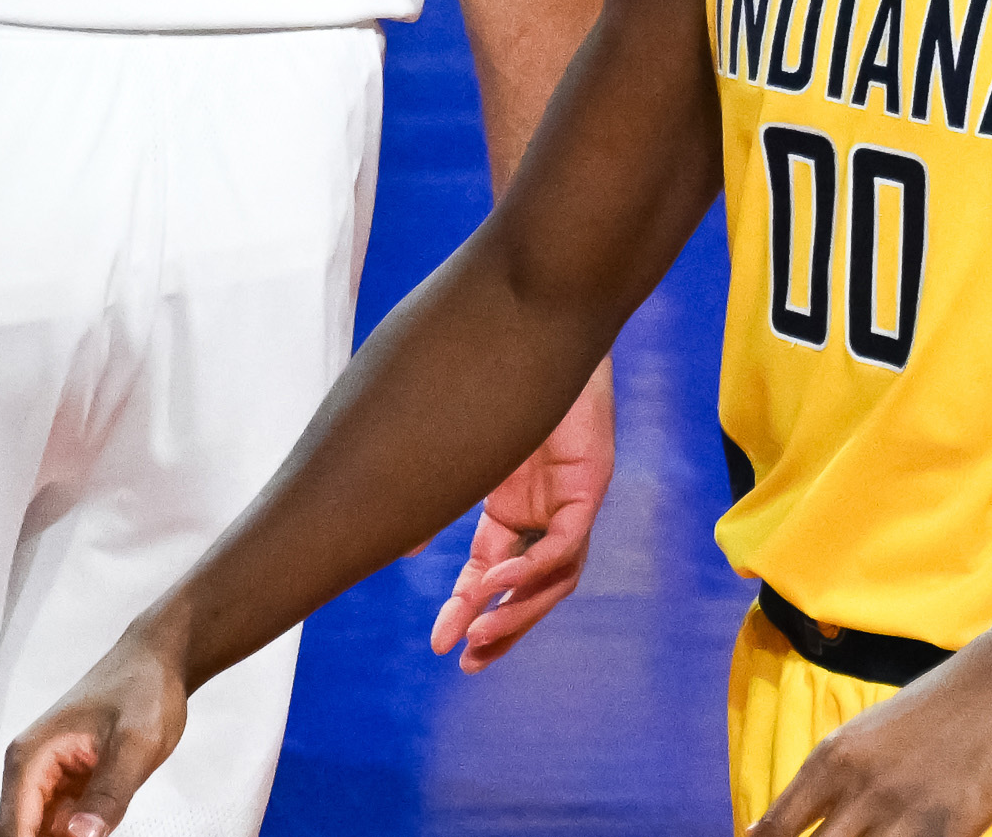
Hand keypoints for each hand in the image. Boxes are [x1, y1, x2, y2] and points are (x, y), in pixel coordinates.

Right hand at [0, 623, 189, 836]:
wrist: (160, 661)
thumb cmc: (144, 686)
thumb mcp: (136, 743)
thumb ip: (109, 793)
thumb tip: (82, 834)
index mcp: (31, 758)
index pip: (14, 828)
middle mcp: (31, 770)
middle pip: (25, 832)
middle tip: (95, 835)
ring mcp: (50, 777)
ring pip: (44, 829)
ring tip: (100, 827)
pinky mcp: (71, 782)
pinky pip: (65, 820)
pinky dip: (80, 832)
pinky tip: (100, 828)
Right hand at [430, 358, 615, 671]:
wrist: (542, 329)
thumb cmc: (497, 384)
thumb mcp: (455, 456)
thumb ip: (430, 501)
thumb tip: (401, 548)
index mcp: (512, 510)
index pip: (492, 575)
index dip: (467, 612)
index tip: (439, 646)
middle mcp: (546, 511)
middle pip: (532, 587)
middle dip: (502, 628)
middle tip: (469, 661)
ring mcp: (572, 499)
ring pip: (558, 577)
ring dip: (519, 611)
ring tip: (479, 634)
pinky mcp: (591, 483)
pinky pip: (566, 544)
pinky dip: (533, 570)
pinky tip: (496, 586)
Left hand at [745, 626, 991, 836]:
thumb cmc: (920, 718)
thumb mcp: (856, 741)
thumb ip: (814, 789)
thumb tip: (760, 833)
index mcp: (832, 762)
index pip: (774, 831)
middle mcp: (863, 789)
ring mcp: (908, 812)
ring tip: (878, 836)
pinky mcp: (952, 829)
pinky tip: (911, 835)